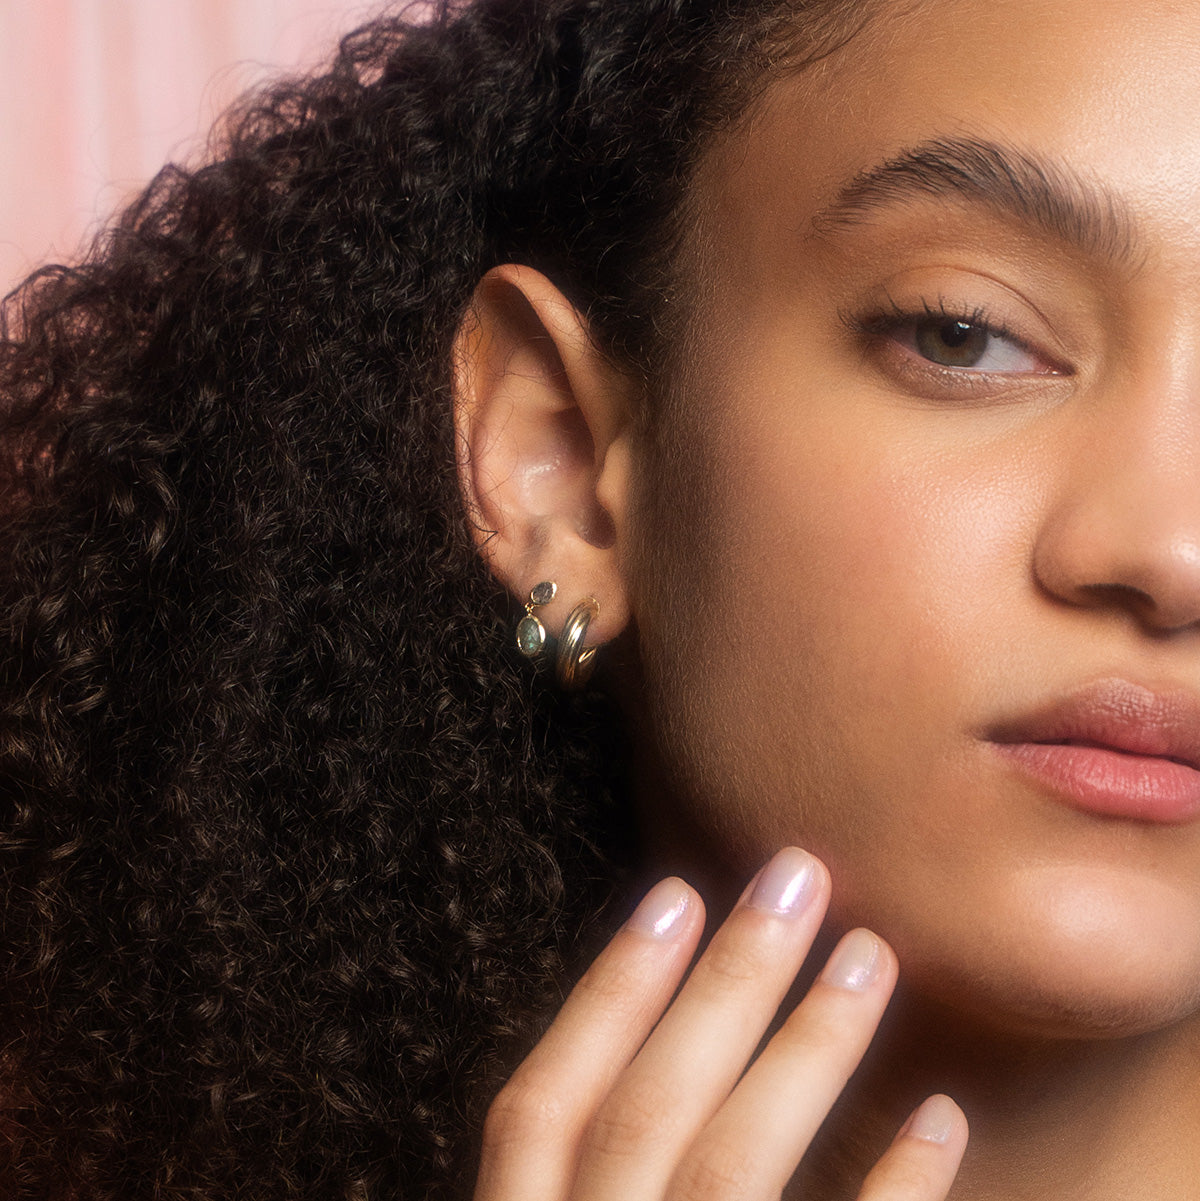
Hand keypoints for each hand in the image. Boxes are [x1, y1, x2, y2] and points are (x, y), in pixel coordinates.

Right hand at [475, 846, 966, 1200]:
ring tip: (869, 957)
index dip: (605, 996)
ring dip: (804, 1055)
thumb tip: (647, 1051)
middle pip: (646, 1116)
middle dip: (722, 987)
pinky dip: (890, 1192)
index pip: (539, 1108)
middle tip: (796, 879)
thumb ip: (571, 1174)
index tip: (674, 896)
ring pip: (730, 1171)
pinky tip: (940, 1119)